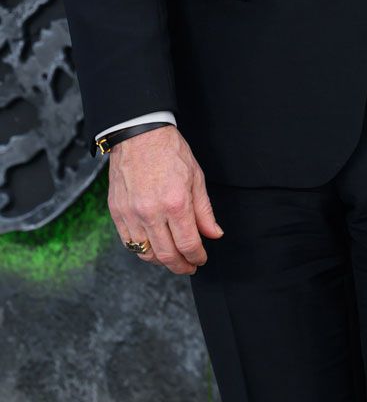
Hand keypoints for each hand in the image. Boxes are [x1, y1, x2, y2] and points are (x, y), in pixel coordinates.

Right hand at [107, 126, 222, 274]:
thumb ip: (204, 211)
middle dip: (181, 266)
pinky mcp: (117, 212)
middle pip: (167, 255)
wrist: (139, 135)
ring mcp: (131, 214)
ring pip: (146, 253)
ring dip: (161, 261)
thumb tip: (214, 234)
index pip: (188, 244)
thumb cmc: (170, 151)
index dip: (197, 257)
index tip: (201, 259)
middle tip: (189, 266)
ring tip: (172, 258)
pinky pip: (129, 242)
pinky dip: (142, 250)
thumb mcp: (196, 178)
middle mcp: (151, 212)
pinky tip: (152, 247)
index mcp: (175, 203)